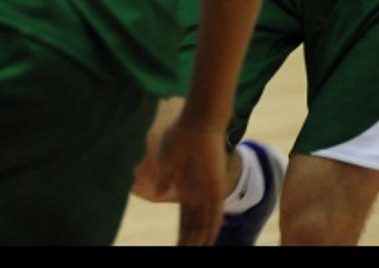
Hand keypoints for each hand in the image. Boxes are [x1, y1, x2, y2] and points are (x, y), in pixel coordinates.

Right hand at [156, 116, 226, 245]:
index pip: (185, 219)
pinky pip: (216, 213)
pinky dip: (212, 228)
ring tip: (195, 252)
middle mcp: (199, 193)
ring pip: (206, 223)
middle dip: (190, 241)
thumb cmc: (181, 137)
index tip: (177, 247)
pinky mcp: (217, 187)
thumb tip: (160, 192)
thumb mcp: (167, 161)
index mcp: (186, 188)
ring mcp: (209, 191)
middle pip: (195, 225)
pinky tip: (209, 242)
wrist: (197, 124)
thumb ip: (165, 178)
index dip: (182, 234)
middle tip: (185, 254)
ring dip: (201, 239)